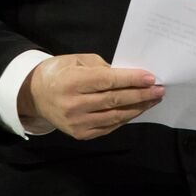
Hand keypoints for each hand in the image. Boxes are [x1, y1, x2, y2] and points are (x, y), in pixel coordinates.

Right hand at [19, 53, 163, 139]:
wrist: (35, 95)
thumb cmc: (59, 72)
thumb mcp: (77, 60)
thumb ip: (102, 68)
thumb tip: (129, 76)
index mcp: (71, 83)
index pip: (108, 82)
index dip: (131, 80)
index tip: (151, 78)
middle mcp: (73, 105)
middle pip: (115, 100)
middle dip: (141, 95)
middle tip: (160, 89)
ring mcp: (77, 123)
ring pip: (115, 116)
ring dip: (138, 108)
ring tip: (153, 99)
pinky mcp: (81, 134)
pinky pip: (110, 126)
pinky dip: (126, 117)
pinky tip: (137, 109)